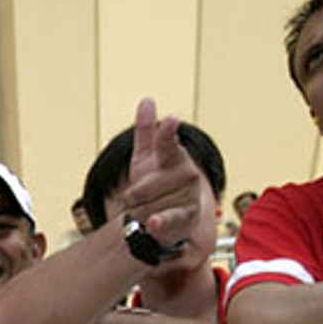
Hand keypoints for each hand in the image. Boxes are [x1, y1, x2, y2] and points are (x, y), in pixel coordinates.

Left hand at [117, 99, 203, 250]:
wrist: (165, 218)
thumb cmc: (155, 184)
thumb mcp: (146, 157)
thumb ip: (146, 131)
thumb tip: (147, 100)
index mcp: (174, 156)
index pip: (168, 143)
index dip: (167, 133)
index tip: (170, 120)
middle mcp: (186, 173)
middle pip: (143, 187)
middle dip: (134, 197)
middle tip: (141, 198)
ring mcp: (188, 195)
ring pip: (146, 205)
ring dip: (141, 211)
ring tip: (151, 210)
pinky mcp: (187, 216)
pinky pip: (167, 218)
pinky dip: (159, 222)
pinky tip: (153, 222)